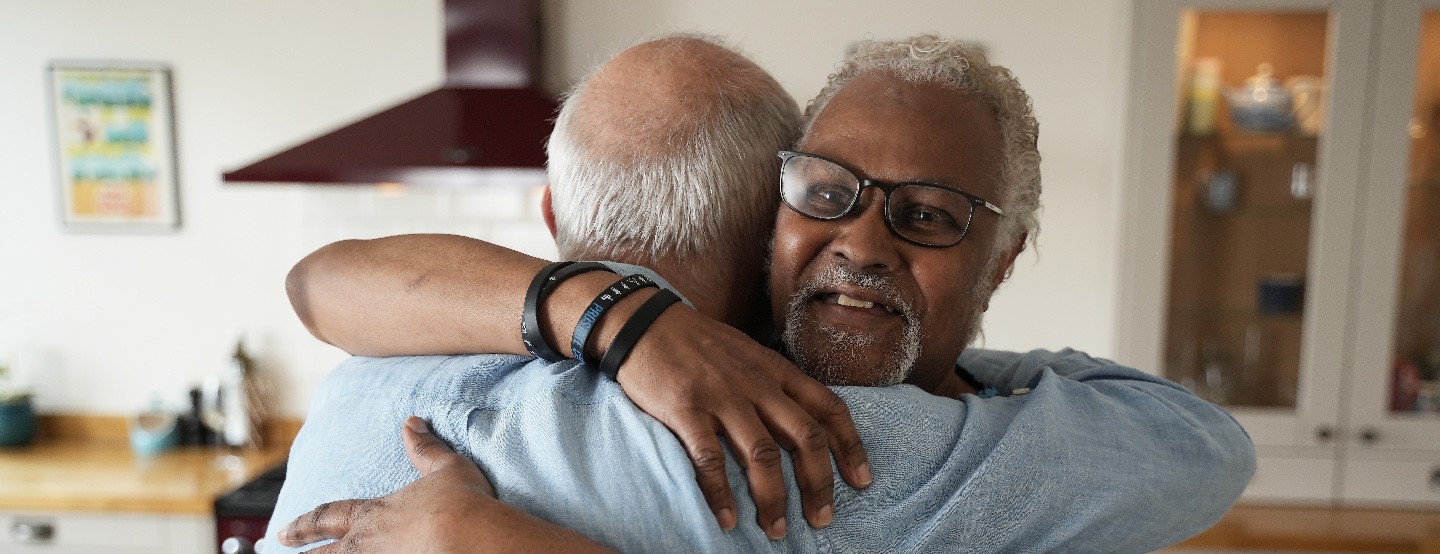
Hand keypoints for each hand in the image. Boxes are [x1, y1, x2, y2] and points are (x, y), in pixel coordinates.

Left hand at [278, 417, 612, 552]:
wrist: (474, 539)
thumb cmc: (464, 504)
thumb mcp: (447, 468)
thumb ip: (426, 448)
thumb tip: (412, 422)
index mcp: (375, 515)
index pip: (328, 517)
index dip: (305, 524)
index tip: (285, 531)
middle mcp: (367, 544)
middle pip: (324, 552)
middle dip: (302, 549)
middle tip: (280, 546)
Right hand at [616, 306, 871, 538]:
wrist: (644, 322)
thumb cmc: (696, 342)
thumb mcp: (748, 353)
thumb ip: (774, 383)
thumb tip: (800, 420)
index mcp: (776, 371)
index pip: (828, 408)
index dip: (851, 447)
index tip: (861, 481)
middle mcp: (757, 384)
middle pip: (805, 437)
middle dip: (819, 483)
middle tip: (822, 519)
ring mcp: (722, 397)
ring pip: (763, 455)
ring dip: (774, 498)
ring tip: (776, 530)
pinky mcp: (686, 409)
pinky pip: (709, 459)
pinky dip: (720, 494)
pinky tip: (727, 520)